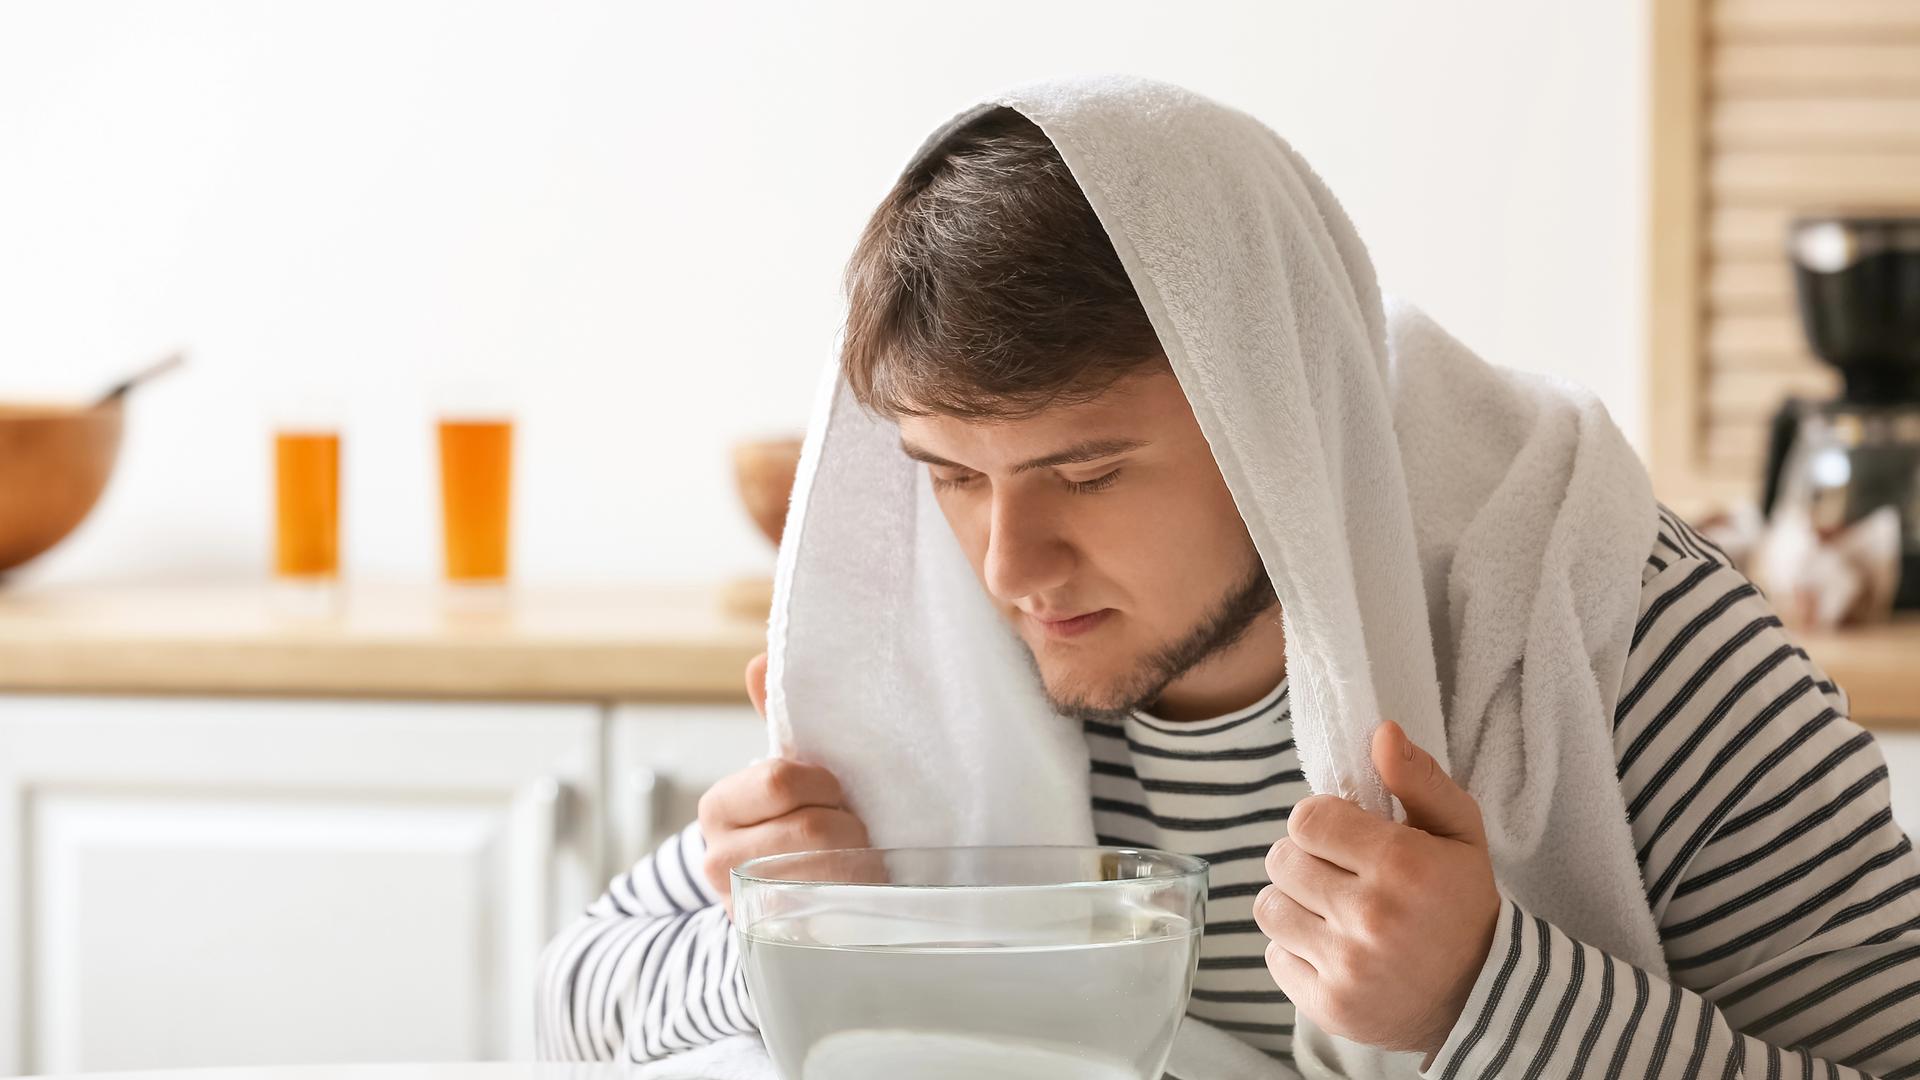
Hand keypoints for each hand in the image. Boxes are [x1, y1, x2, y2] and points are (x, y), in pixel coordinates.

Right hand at [697, 653, 869, 915]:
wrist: (773, 900)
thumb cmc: (791, 821)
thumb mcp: (782, 771)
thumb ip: (775, 717)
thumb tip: (760, 660)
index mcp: (718, 806)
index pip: (779, 778)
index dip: (824, 783)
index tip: (837, 790)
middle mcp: (716, 858)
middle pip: (812, 829)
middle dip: (850, 827)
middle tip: (858, 829)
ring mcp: (743, 904)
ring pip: (826, 871)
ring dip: (859, 862)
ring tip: (860, 859)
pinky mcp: (774, 939)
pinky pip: (831, 911)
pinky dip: (855, 896)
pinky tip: (857, 891)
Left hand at [1254, 719, 1499, 1065]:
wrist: (1481, 996)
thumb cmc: (1463, 902)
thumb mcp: (1460, 832)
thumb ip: (1418, 778)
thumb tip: (1381, 732)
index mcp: (1402, 865)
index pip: (1306, 820)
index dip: (1319, 822)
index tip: (1342, 836)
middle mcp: (1371, 916)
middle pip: (1280, 860)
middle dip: (1304, 859)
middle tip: (1337, 873)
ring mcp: (1348, 967)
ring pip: (1268, 908)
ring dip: (1292, 903)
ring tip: (1330, 910)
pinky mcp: (1329, 1005)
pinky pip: (1274, 955)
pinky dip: (1294, 949)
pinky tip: (1332, 948)